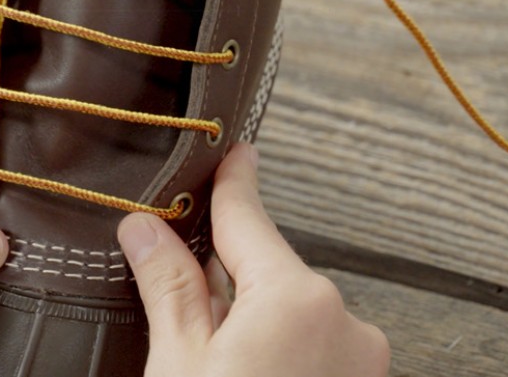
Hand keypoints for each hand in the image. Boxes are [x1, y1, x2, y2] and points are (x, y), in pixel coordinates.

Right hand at [118, 142, 389, 376]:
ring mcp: (362, 357)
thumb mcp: (179, 363)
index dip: (232, 182)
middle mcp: (342, 319)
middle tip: (177, 292)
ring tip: (209, 360)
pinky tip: (245, 370)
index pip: (248, 219)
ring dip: (253, 323)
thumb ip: (169, 289)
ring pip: (291, 314)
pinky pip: (315, 346)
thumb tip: (145, 228)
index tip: (234, 151)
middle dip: (225, 276)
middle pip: (268, 272)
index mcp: (294, 299)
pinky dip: (281, 350)